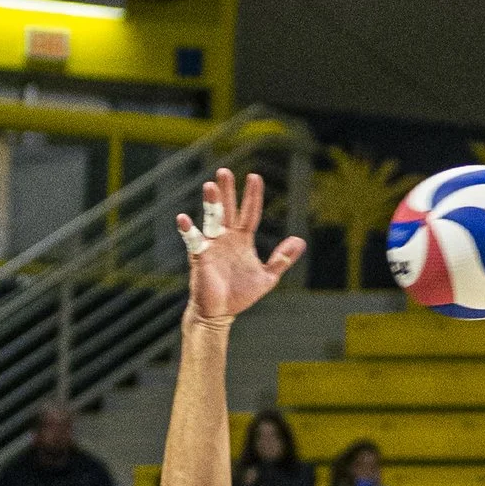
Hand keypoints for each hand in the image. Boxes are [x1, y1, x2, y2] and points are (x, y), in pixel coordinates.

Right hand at [175, 163, 305, 325]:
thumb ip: (281, 259)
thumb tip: (300, 241)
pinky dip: (189, 231)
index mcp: (242, 240)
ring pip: (212, 220)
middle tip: (224, 172)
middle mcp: (226, 238)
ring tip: (210, 186)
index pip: (249, 213)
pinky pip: (194, 242)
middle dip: (226, 191)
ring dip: (212, 204)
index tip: (254, 177)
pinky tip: (183, 219)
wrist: (220, 313)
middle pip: (227, 210)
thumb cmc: (241, 294)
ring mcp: (212, 246)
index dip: (252, 196)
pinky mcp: (200, 258)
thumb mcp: (267, 277)